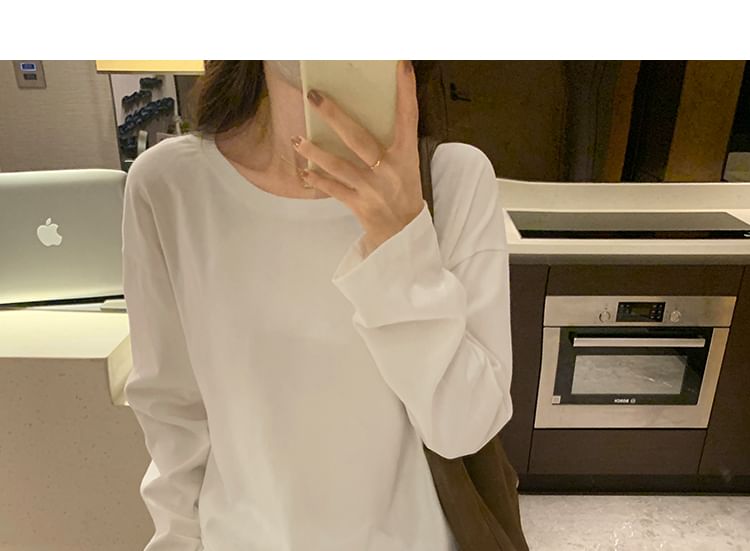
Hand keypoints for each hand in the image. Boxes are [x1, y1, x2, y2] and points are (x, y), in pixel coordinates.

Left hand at [291, 60, 423, 256]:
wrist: (404, 231)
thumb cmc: (403, 190)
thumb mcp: (406, 163)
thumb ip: (390, 141)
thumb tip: (359, 113)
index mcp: (406, 154)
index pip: (408, 116)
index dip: (405, 91)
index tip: (400, 65)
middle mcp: (390, 169)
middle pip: (359, 138)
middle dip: (335, 116)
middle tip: (314, 96)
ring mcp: (373, 188)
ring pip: (339, 166)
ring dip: (316, 151)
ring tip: (298, 138)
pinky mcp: (359, 205)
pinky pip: (333, 189)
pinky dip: (318, 180)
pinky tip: (304, 171)